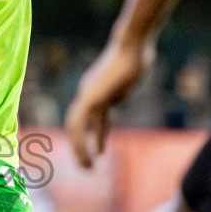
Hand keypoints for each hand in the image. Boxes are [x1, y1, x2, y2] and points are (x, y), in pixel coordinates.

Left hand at [65, 39, 153, 168]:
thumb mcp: (125, 77)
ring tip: (87, 167)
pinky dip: (84, 141)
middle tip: (86, 166)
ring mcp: (89, 94)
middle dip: (78, 146)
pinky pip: (82, 124)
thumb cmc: (135, 56)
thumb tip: (117, 97)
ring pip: (76, 126)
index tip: (98, 149)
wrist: (133, 45)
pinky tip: (95, 154)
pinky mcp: (93, 98)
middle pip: (75, 123)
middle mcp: (87, 92)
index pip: (84, 116)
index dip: (90, 134)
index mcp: (93, 88)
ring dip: (79, 148)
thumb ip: (119, 88)